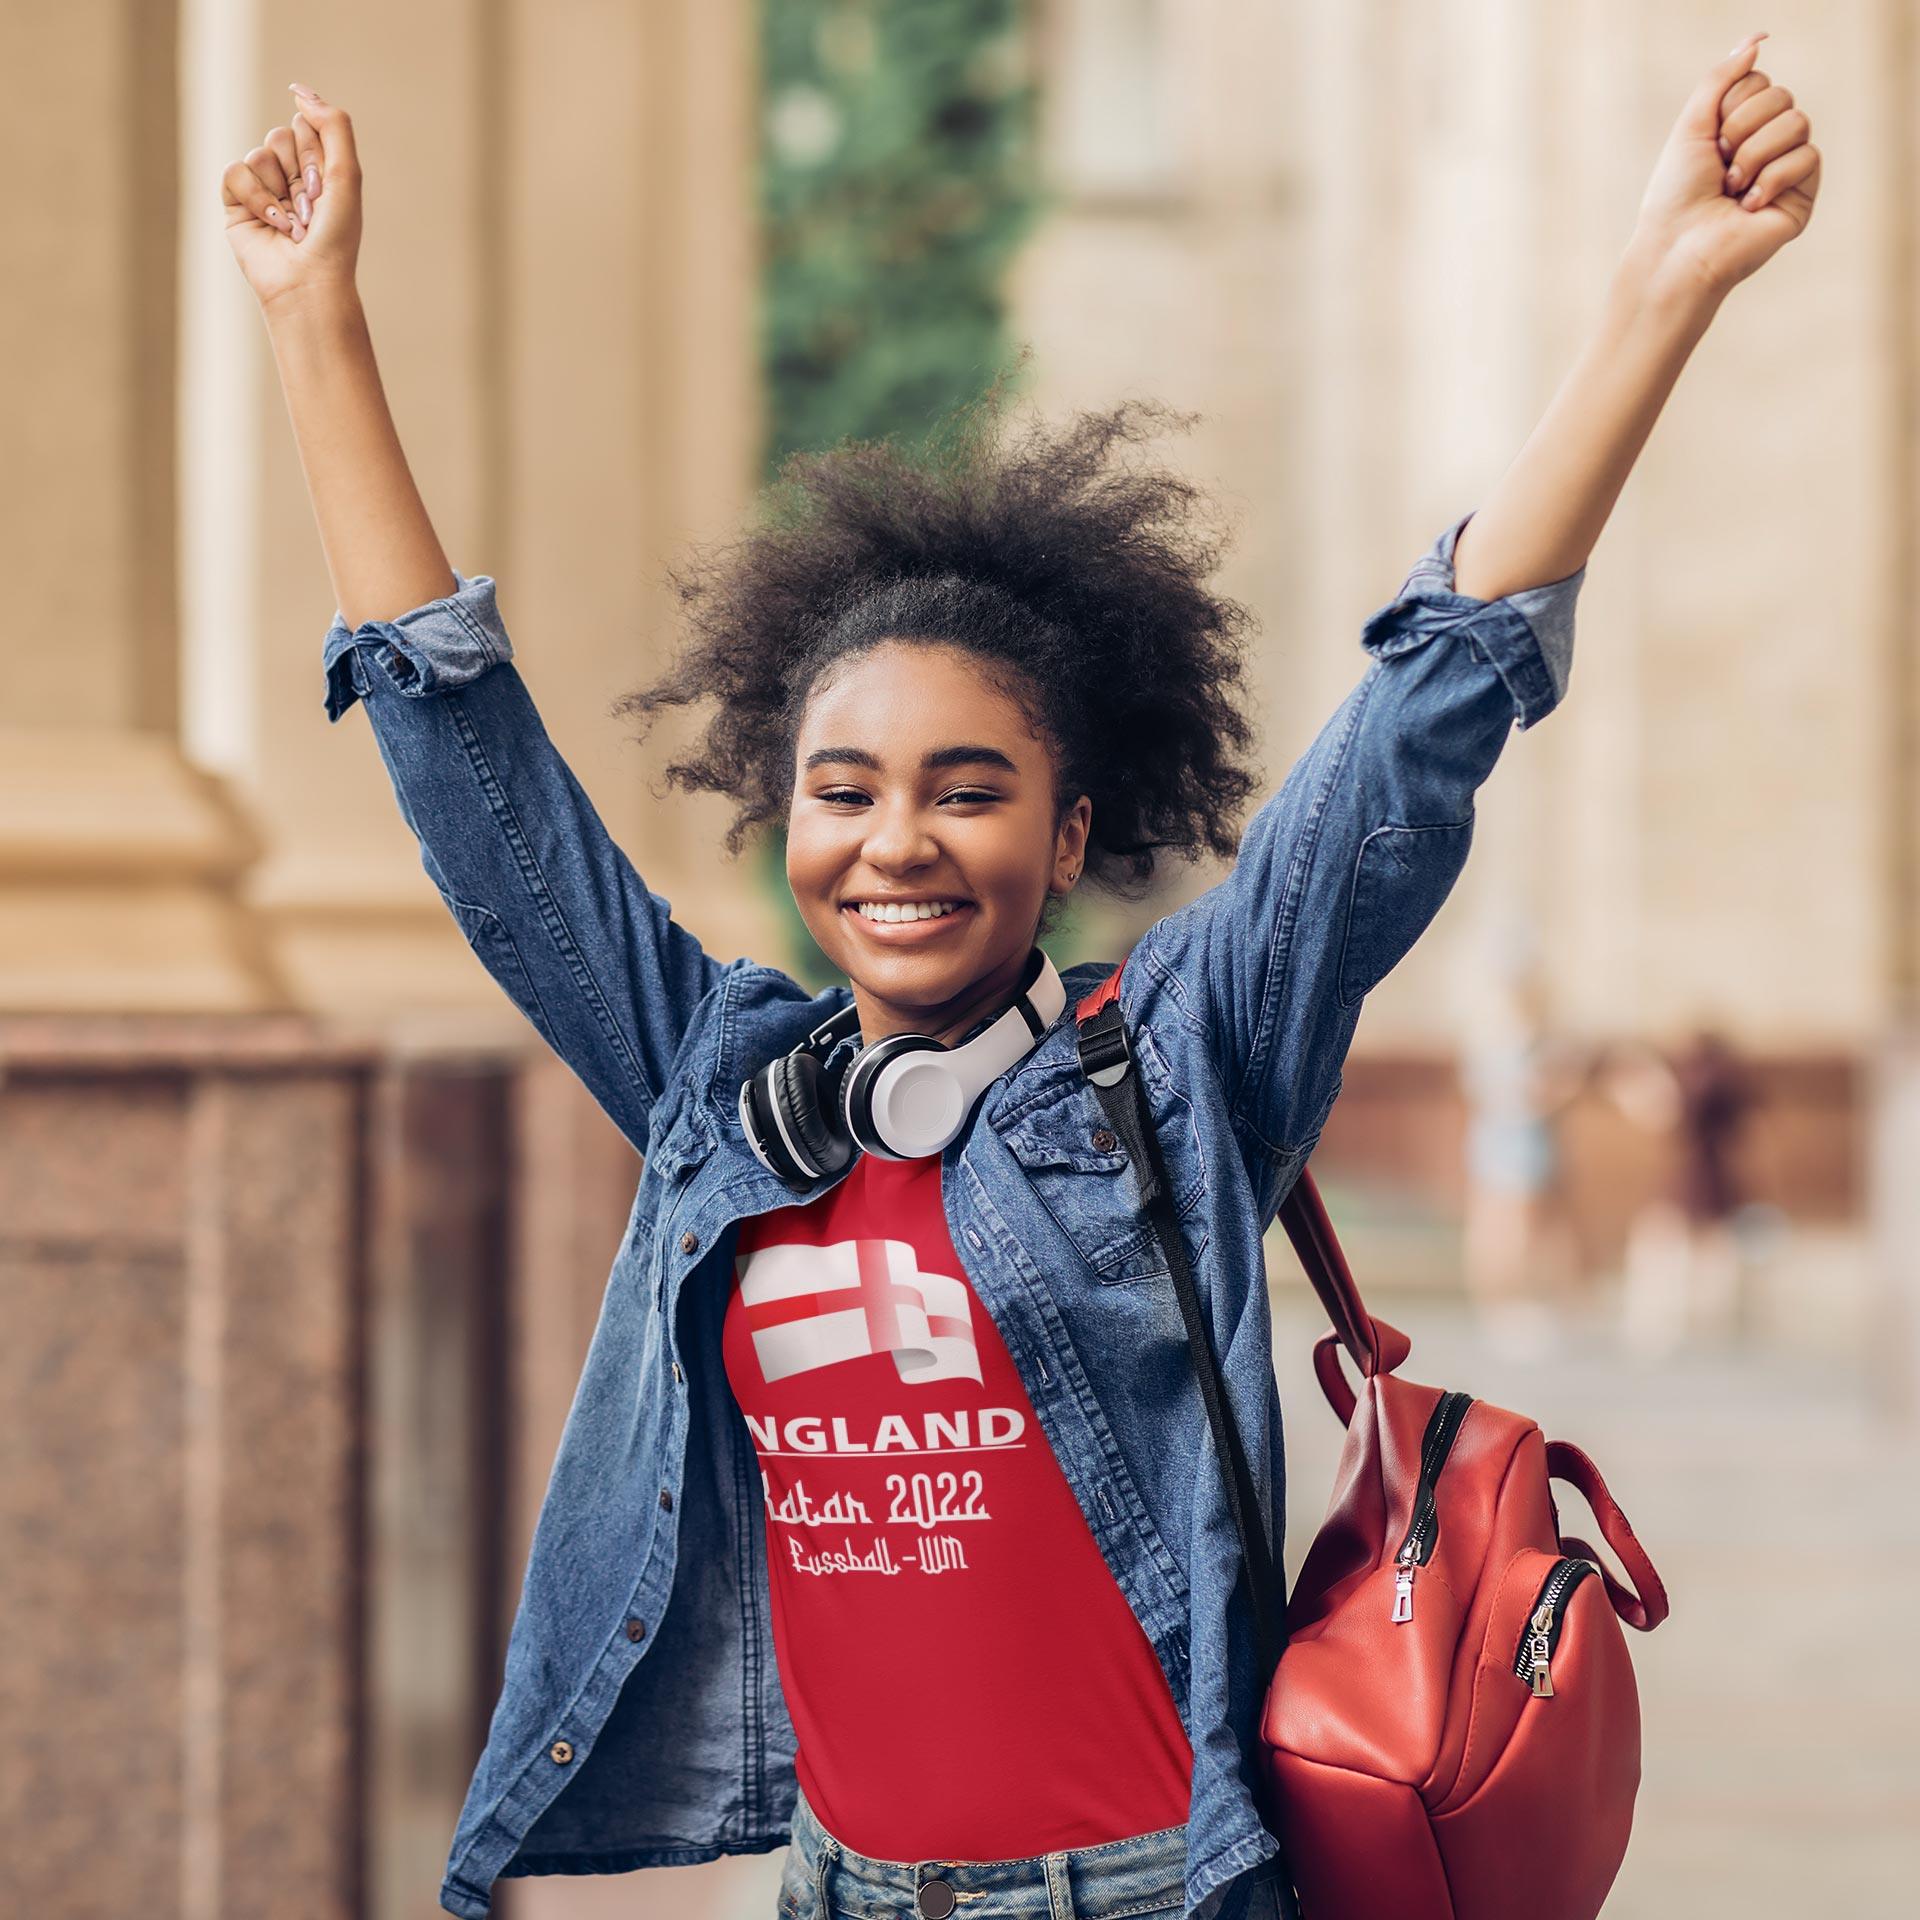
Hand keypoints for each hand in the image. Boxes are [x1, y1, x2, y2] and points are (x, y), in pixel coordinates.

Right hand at [221, 82, 362, 311]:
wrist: (308, 283)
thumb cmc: (334, 237)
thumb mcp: (346, 175)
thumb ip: (332, 125)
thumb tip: (298, 89)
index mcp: (319, 169)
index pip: (305, 127)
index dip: (315, 154)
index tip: (325, 188)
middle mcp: (290, 177)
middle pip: (279, 136)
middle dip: (296, 171)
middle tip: (310, 208)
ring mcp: (262, 189)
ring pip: (257, 154)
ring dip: (277, 190)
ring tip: (292, 224)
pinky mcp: (236, 203)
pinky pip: (234, 172)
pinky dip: (255, 197)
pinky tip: (272, 224)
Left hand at [1630, 32, 1820, 303]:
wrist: (1677, 250)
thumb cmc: (1676, 195)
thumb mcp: (1692, 125)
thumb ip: (1721, 78)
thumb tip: (1757, 41)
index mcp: (1740, 127)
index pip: (1758, 82)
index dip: (1730, 107)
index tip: (1708, 142)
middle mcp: (1767, 145)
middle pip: (1781, 97)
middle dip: (1742, 129)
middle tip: (1719, 167)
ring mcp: (1787, 170)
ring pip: (1798, 122)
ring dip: (1754, 154)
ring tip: (1732, 188)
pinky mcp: (1802, 197)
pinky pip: (1808, 157)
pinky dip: (1772, 179)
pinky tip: (1749, 206)